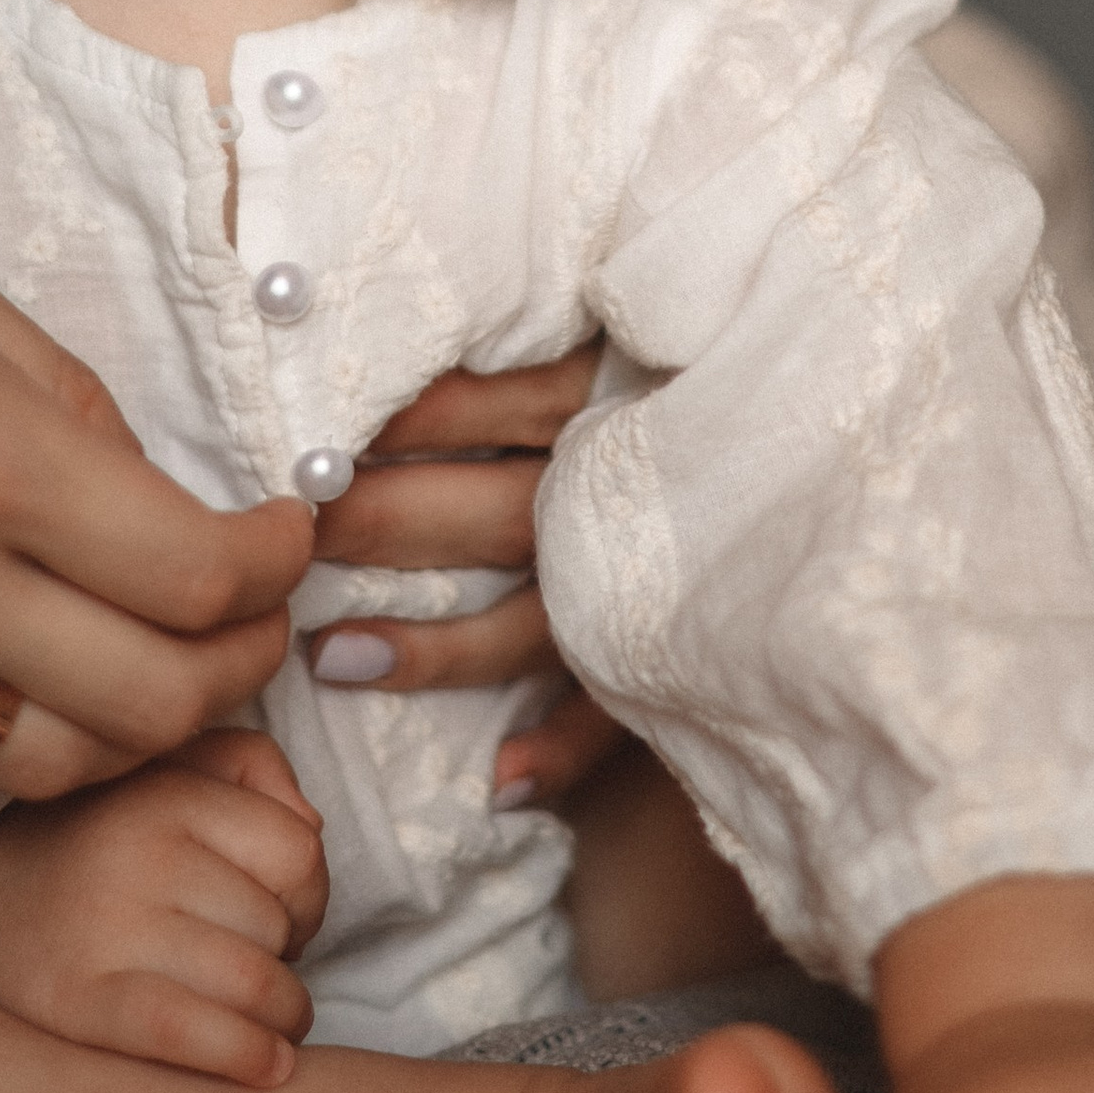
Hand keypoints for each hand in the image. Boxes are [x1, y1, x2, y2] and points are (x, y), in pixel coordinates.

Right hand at [0, 161, 312, 797]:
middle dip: (243, 663)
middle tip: (259, 617)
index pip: (193, 573)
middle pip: (154, 697)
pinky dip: (23, 735)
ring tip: (173, 665)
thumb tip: (155, 488)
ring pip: (57, 763)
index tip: (287, 536)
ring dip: (146, 728)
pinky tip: (45, 672)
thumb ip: (62, 396)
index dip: (274, 568)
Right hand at [0, 731, 328, 1087]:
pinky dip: (247, 1057)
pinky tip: (264, 1066)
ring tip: (261, 1023)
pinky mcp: (78, 1005)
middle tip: (249, 971)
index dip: (307, 897)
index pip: (299, 854)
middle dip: (285, 961)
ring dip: (281, 1019)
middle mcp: (137, 854)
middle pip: (277, 927)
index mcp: (166, 794)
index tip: (280, 919)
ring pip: (253, 987)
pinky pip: (193, 1034)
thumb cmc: (98, 844)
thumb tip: (312, 829)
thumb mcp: (170, 772)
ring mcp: (105, 930)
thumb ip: (253, 771)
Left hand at [304, 342, 629, 803]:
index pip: (489, 399)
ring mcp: (646, 578)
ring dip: (437, 649)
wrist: (803, 428)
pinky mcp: (671, 649)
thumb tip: (343, 311)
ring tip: (334, 659)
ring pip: (535, 621)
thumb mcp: (607, 333)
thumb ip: (511, 346)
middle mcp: (617, 488)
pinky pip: (616, 713)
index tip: (304, 429)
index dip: (399, 418)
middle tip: (290, 536)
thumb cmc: (665, 378)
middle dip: (384, 521)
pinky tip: (500, 781)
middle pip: (492, 508)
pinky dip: (561, 749)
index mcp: (603, 393)